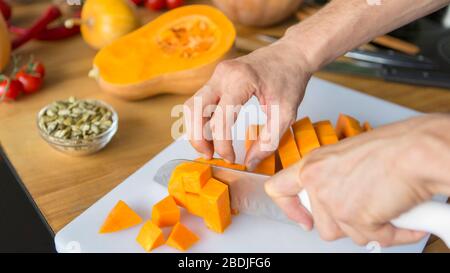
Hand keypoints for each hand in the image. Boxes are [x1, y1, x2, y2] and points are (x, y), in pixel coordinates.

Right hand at [184, 39, 312, 169]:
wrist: (291, 54)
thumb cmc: (290, 79)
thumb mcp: (286, 113)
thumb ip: (268, 140)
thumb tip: (250, 162)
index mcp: (241, 80)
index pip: (221, 119)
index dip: (223, 145)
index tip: (232, 159)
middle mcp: (223, 74)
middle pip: (194, 109)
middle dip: (197, 137)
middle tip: (209, 156)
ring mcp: (217, 74)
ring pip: (192, 105)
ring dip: (195, 129)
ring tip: (208, 148)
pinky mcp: (216, 78)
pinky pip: (200, 101)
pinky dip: (201, 120)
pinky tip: (212, 134)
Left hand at [265, 114, 449, 246]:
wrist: (417, 151)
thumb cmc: (392, 148)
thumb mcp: (347, 157)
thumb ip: (333, 178)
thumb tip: (336, 197)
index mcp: (313, 165)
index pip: (278, 189)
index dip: (289, 208)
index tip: (303, 219)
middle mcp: (318, 183)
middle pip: (322, 223)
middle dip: (346, 222)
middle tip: (366, 207)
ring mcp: (334, 202)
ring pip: (346, 234)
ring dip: (370, 227)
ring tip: (387, 205)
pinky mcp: (355, 218)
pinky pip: (374, 239)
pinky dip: (393, 232)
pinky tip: (402, 216)